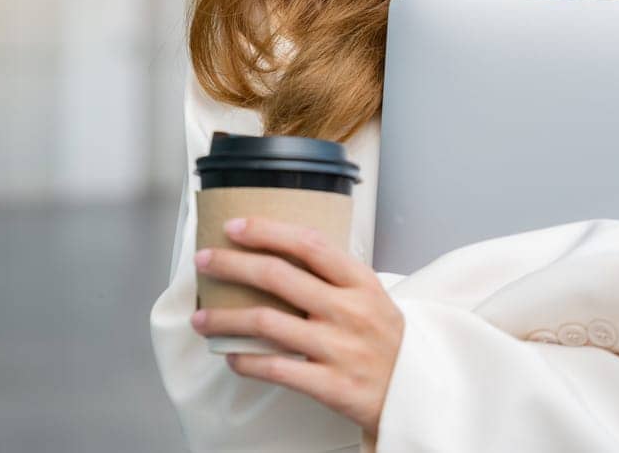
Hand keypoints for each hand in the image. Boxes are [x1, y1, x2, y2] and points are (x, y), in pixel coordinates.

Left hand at [192, 217, 403, 438]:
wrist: (416, 393)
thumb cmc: (385, 340)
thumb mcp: (371, 297)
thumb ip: (333, 277)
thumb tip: (277, 254)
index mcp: (360, 282)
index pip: (308, 243)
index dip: (267, 231)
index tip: (235, 227)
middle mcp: (349, 310)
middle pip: (277, 276)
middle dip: (231, 265)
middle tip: (205, 261)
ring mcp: (338, 348)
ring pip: (266, 322)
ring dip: (225, 318)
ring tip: (201, 318)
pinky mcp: (330, 384)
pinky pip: (275, 368)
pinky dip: (245, 360)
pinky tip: (231, 355)